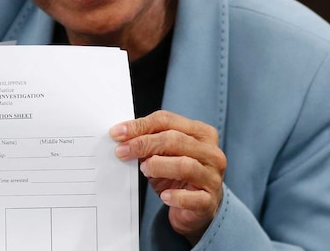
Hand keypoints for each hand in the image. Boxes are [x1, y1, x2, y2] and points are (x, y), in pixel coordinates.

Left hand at [110, 110, 226, 243]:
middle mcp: (211, 152)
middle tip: (122, 151)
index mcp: (201, 133)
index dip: (140, 125)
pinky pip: (192, 198)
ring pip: (185, 165)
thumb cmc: (177, 176)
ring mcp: (213, 177)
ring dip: (158, 166)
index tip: (117, 133)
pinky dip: (175, 196)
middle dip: (143, 144)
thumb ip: (148, 143)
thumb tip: (123, 137)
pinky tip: (164, 196)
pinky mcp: (210, 201)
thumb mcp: (162, 154)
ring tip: (144, 170)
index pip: (167, 120)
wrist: (195, 208)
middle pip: (175, 140)